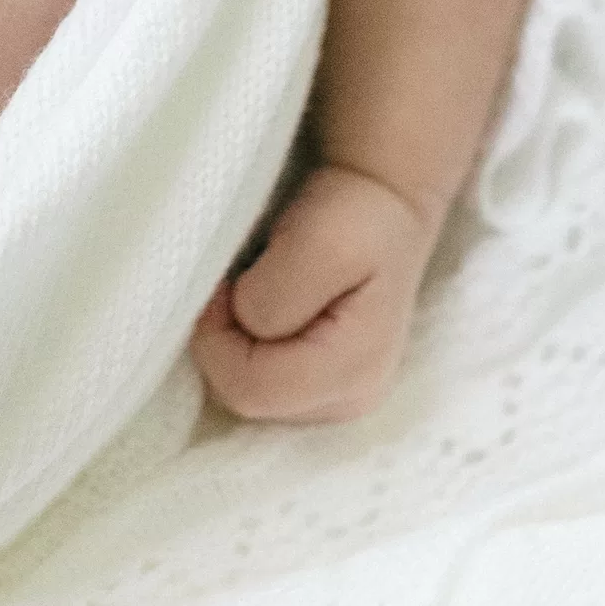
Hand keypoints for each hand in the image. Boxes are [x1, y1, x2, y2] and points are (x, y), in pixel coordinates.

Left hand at [190, 161, 433, 425]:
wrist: (387, 203)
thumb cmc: (357, 215)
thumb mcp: (319, 241)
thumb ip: (273, 293)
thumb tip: (239, 322)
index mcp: (353, 372)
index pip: (249, 388)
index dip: (217, 336)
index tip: (225, 280)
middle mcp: (349, 402)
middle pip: (245, 397)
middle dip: (225, 338)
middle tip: (241, 280)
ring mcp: (338, 401)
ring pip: (248, 392)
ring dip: (235, 340)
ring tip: (262, 289)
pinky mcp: (324, 388)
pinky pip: (260, 383)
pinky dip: (247, 345)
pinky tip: (268, 309)